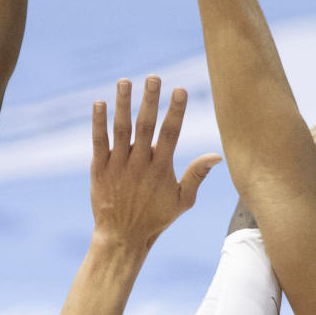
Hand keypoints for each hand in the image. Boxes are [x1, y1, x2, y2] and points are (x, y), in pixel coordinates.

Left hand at [91, 77, 220, 254]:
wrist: (122, 237)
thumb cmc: (156, 219)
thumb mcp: (183, 201)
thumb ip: (197, 175)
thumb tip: (217, 155)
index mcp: (161, 169)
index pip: (170, 134)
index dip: (175, 111)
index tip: (179, 90)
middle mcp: (139, 165)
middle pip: (145, 126)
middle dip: (150, 100)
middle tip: (153, 77)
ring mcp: (118, 166)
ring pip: (120, 130)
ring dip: (123, 104)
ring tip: (125, 82)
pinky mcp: (99, 170)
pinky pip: (98, 142)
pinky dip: (98, 123)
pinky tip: (99, 103)